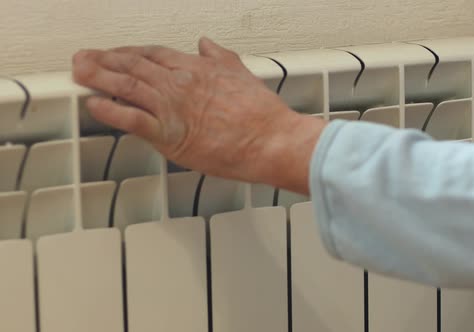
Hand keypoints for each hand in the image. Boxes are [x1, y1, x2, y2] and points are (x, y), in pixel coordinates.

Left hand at [72, 38, 325, 193]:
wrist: (271, 140)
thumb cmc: (261, 115)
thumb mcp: (241, 73)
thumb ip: (220, 57)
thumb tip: (207, 44)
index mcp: (196, 68)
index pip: (152, 54)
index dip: (127, 52)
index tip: (114, 54)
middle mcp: (179, 83)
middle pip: (132, 65)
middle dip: (103, 60)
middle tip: (82, 60)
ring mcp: (172, 107)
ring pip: (126, 86)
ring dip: (97, 78)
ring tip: (78, 74)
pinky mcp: (170, 134)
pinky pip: (131, 119)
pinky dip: (109, 111)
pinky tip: (94, 105)